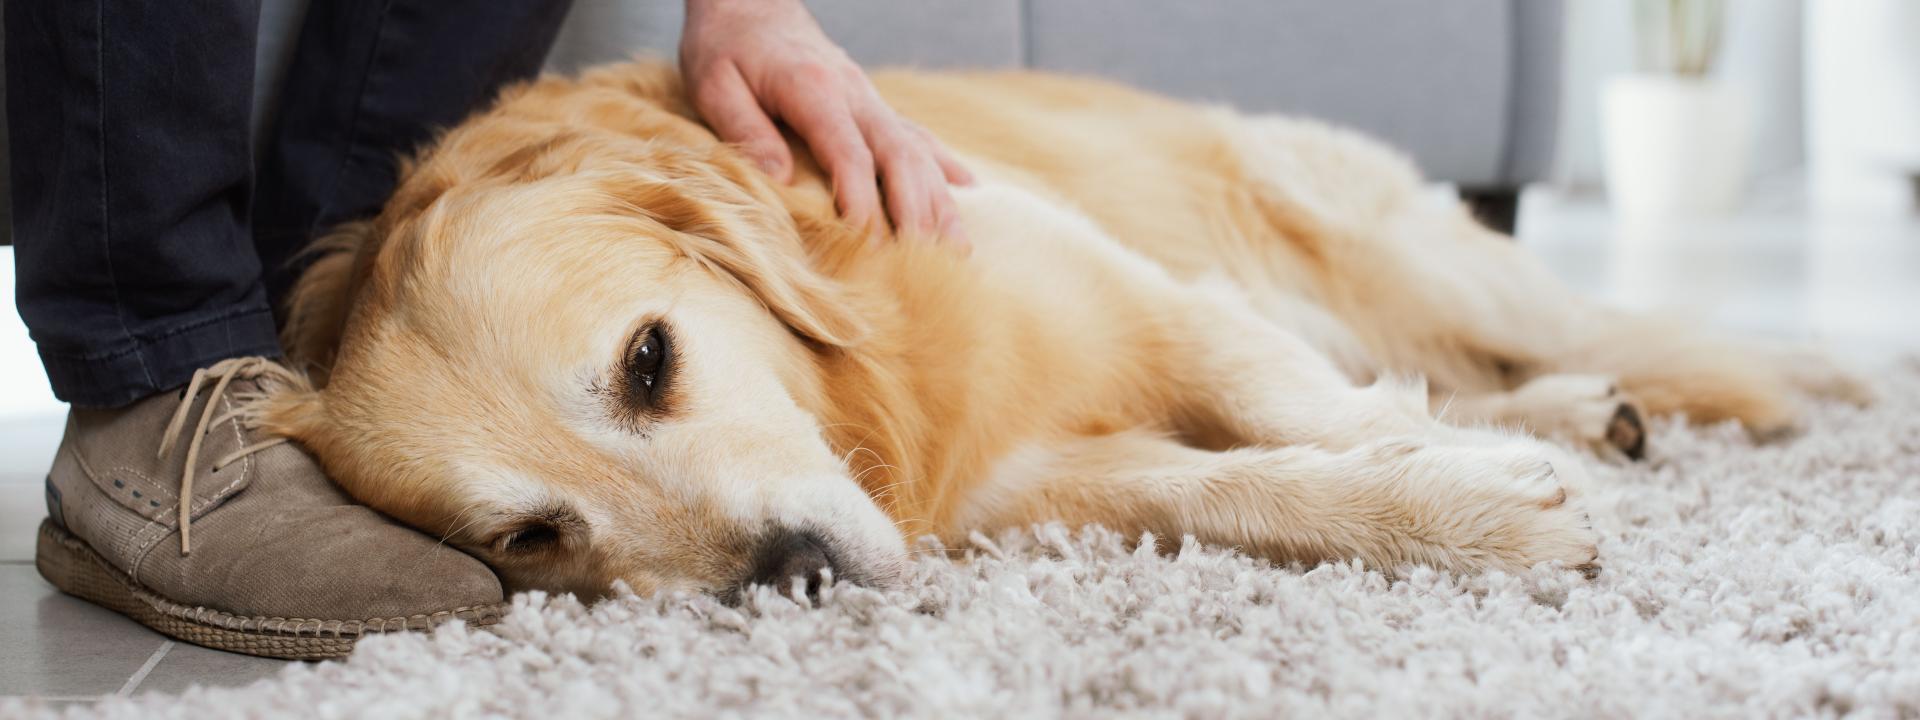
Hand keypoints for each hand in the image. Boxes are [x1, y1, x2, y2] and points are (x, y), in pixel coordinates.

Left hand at [680, 0, 971, 244]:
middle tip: (925, 263)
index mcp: (813, 89)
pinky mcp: (874, 103)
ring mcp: (870, 98)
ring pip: (919, 150)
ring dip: (940, 201)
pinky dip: (944, 164)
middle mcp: (854, 94)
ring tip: (958, 250)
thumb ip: (746, 130)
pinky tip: (968, 192)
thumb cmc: (727, 45)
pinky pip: (918, 134)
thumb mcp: (715, 84)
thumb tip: (778, 183)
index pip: (849, 153)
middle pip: (900, 155)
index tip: (867, 248)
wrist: (751, 3)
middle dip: (916, 212)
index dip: (863, 202)